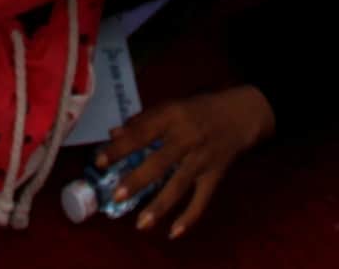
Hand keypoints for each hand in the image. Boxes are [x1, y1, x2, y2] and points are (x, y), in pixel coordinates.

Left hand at [97, 87, 277, 238]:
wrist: (239, 115)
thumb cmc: (196, 109)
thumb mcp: (169, 106)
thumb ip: (142, 121)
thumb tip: (114, 134)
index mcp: (172, 116)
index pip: (141, 132)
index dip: (120, 147)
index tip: (99, 161)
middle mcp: (187, 138)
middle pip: (160, 162)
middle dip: (138, 180)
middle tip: (117, 195)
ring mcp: (202, 159)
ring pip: (179, 185)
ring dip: (160, 205)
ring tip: (141, 224)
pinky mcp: (215, 175)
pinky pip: (202, 200)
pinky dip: (189, 217)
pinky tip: (174, 233)